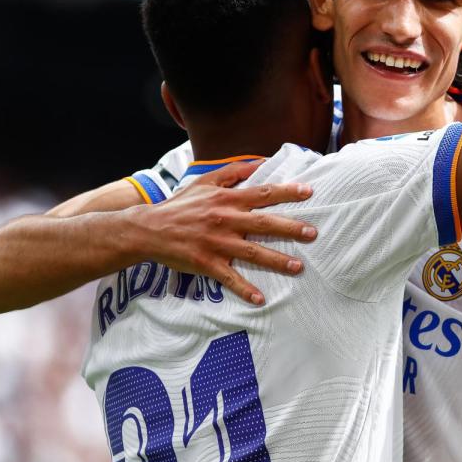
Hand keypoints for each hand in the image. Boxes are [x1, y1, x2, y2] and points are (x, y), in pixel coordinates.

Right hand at [130, 161, 316, 304]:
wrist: (149, 229)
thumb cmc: (181, 205)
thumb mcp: (205, 181)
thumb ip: (234, 171)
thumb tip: (260, 161)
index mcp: (226, 199)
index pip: (262, 193)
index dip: (286, 192)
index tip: (308, 192)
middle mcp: (225, 219)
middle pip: (263, 223)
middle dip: (290, 228)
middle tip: (312, 233)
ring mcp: (216, 243)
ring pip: (252, 252)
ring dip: (276, 260)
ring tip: (298, 267)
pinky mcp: (206, 262)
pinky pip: (229, 278)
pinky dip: (244, 289)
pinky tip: (260, 299)